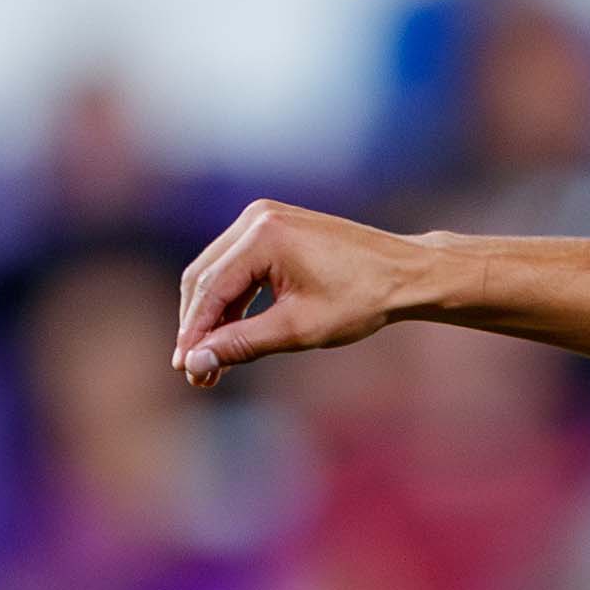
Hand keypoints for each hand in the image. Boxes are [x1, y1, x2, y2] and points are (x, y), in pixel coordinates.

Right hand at [171, 199, 420, 384]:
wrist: (405, 273)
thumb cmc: (360, 299)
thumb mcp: (298, 329)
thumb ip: (242, 344)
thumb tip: (195, 362)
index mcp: (263, 235)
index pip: (210, 289)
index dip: (193, 333)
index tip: (184, 369)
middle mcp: (256, 218)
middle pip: (205, 278)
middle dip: (198, 326)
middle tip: (196, 372)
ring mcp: (264, 218)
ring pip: (219, 273)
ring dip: (213, 316)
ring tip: (212, 363)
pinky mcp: (274, 227)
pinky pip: (240, 266)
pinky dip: (234, 300)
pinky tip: (231, 335)